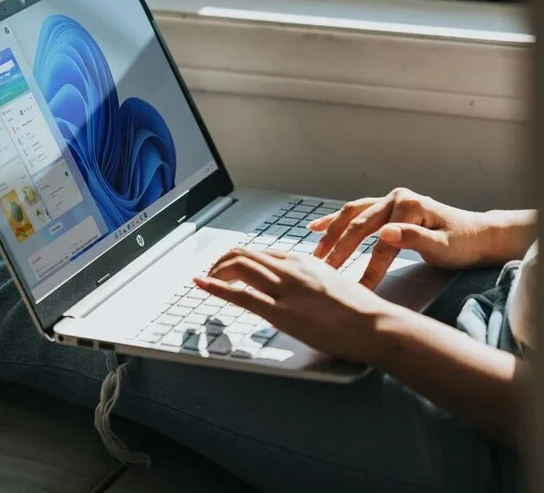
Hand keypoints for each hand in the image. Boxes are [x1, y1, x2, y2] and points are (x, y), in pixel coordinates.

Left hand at [194, 249, 388, 363]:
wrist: (373, 322)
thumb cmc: (359, 308)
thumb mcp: (332, 282)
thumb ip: (311, 280)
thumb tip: (301, 287)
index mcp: (302, 261)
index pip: (261, 253)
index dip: (240, 259)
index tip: (230, 266)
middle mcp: (289, 269)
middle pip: (244, 255)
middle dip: (222, 262)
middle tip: (212, 272)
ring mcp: (283, 288)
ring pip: (238, 267)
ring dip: (216, 271)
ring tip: (207, 279)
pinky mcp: (280, 311)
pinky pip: (240, 294)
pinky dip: (215, 287)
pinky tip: (203, 284)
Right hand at [309, 187, 491, 289]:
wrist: (477, 234)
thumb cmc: (463, 243)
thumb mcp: (444, 246)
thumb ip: (414, 239)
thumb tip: (384, 233)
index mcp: (409, 206)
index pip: (382, 242)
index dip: (368, 267)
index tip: (356, 288)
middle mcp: (395, 198)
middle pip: (360, 225)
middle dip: (340, 249)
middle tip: (324, 271)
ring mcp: (388, 200)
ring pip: (352, 215)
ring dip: (331, 234)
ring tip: (316, 254)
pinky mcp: (385, 207)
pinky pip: (355, 211)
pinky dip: (335, 220)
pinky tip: (316, 227)